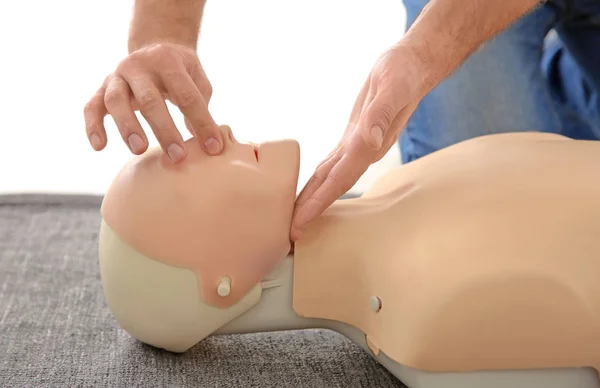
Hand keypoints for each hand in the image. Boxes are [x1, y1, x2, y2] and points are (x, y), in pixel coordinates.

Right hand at [84, 42, 221, 162]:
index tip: (213, 148)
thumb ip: (202, 108)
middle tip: (177, 157)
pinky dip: (92, 126)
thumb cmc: (182, 73)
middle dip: (165, 130)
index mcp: (168, 62)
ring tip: (140, 150)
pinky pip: (91, 106)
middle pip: (150, 99)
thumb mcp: (198, 80)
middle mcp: (139, 66)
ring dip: (128, 127)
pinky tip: (99, 146)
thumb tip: (207, 144)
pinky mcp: (101, 88)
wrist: (154, 46)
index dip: (202, 123)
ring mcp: (117, 76)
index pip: (187, 96)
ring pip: (116, 101)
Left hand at [291, 43, 428, 239]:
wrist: (413, 67)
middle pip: (332, 186)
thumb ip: (381, 116)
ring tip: (295, 218)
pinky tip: (309, 189)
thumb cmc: (403, 74)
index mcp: (369, 145)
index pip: (340, 180)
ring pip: (330, 177)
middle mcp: (363, 151)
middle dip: (311, 210)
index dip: (320, 201)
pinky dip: (318, 179)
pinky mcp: (353, 138)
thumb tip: (370, 142)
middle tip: (290, 234)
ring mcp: (358, 146)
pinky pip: (332, 164)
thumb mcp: (392, 89)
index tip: (302, 222)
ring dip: (313, 198)